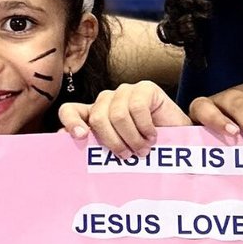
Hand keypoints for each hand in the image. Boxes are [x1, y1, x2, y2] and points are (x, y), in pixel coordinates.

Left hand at [60, 82, 190, 157]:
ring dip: (132, 138)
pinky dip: (145, 127)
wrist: (180, 144)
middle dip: (113, 142)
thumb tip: (63, 138)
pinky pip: (137, 107)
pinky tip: (152, 135)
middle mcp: (106, 101)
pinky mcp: (144, 88)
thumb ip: (93, 146)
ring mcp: (125, 92)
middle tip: (128, 155)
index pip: (70, 110)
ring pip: (117, 114)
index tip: (82, 137)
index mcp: (94, 115)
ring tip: (143, 149)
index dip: (71, 122)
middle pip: (97, 117)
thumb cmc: (146, 151)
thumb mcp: (116, 152)